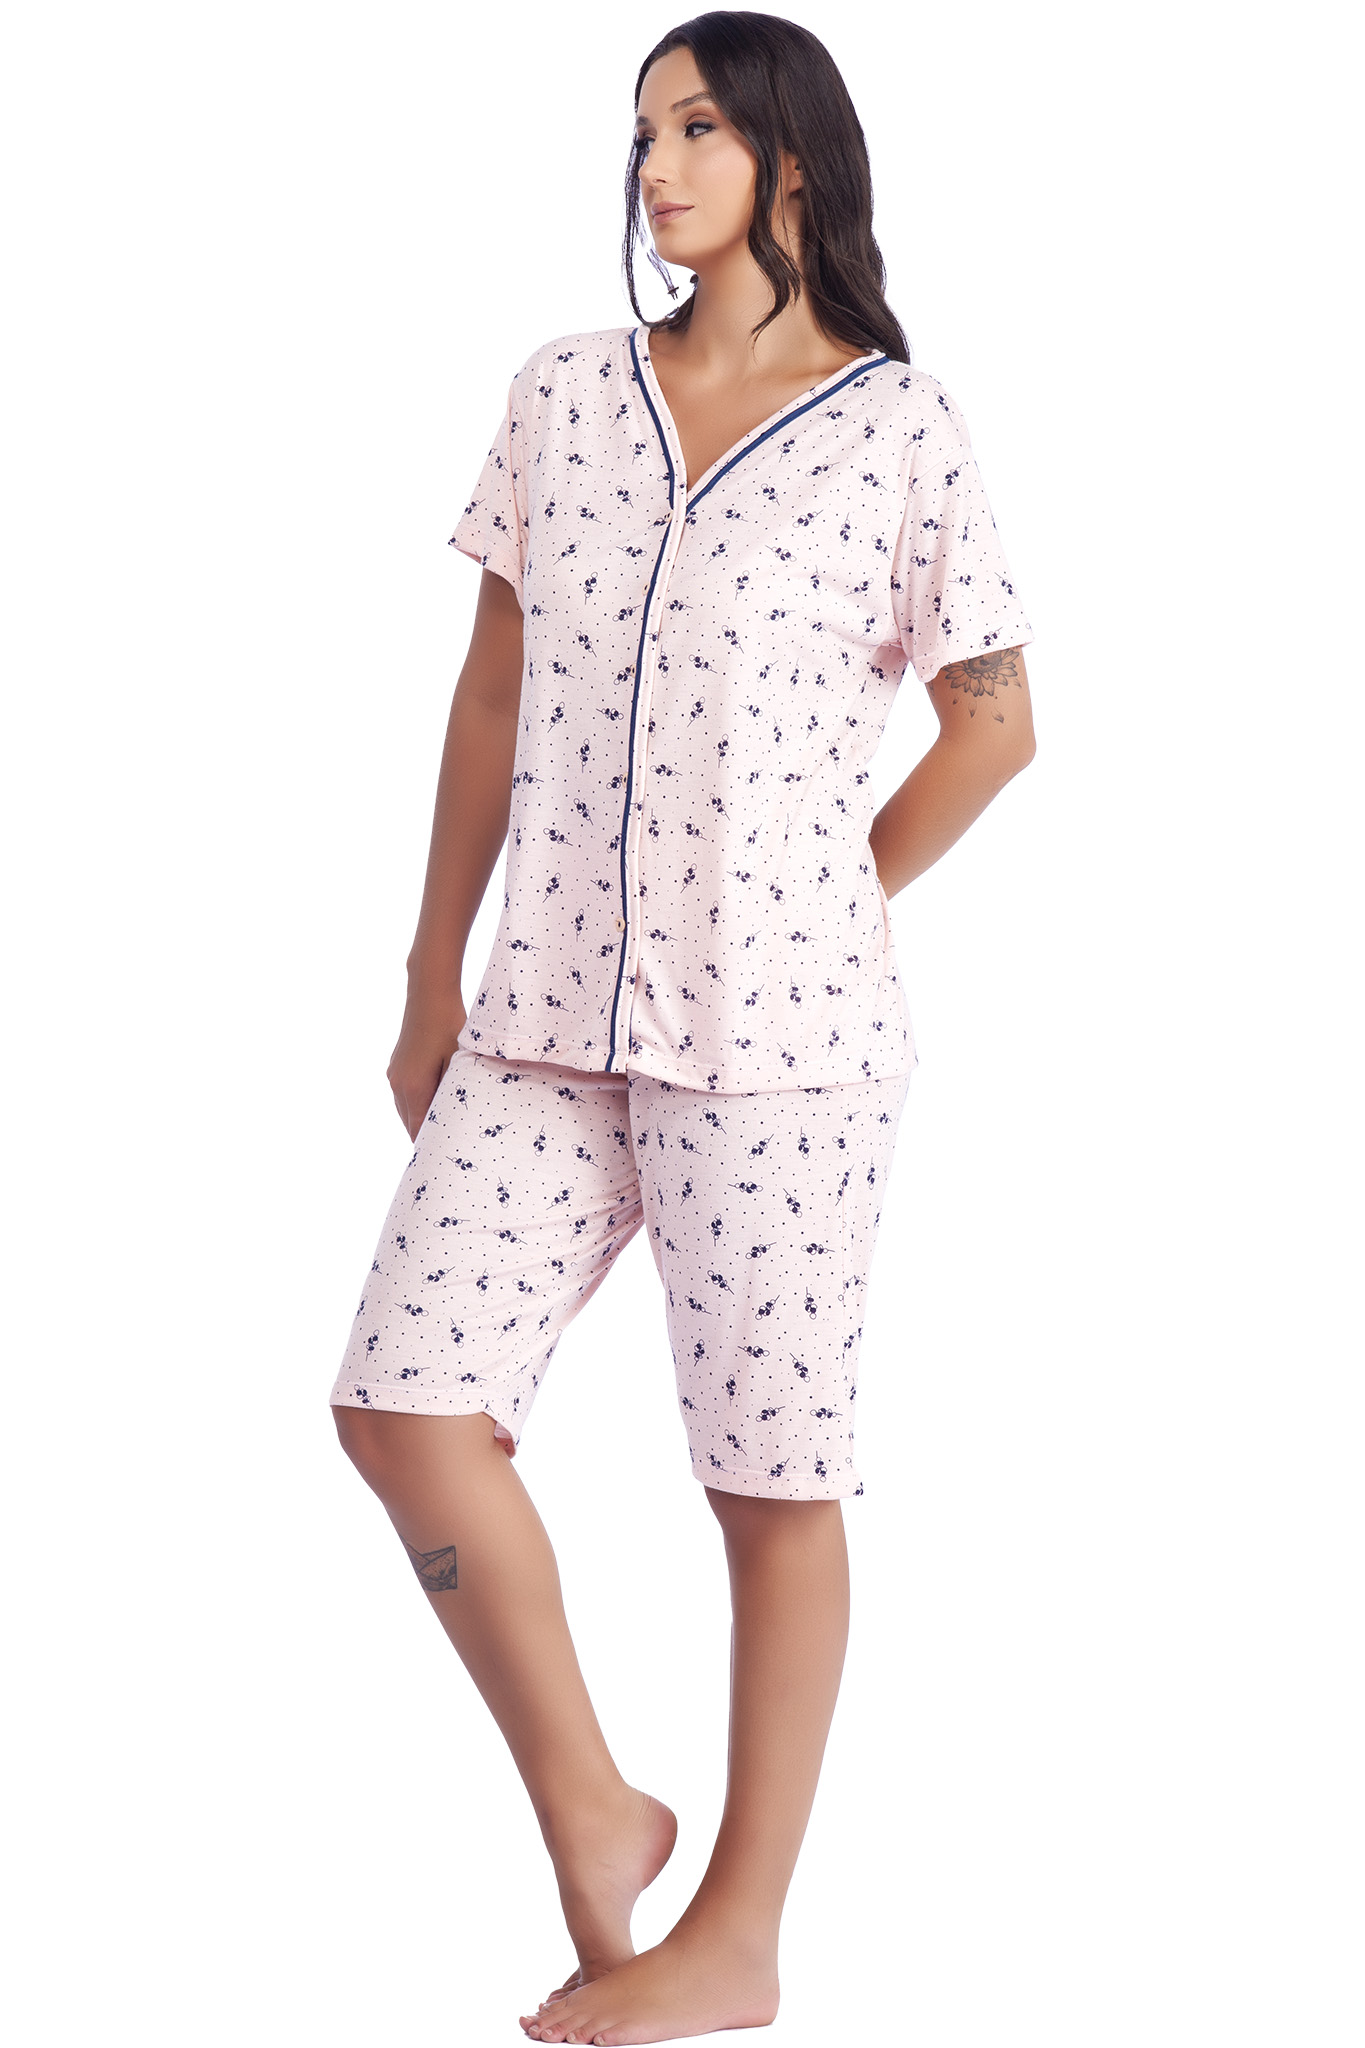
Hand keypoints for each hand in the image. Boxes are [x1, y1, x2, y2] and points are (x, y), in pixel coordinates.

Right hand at [387, 985, 466, 1140]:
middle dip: (426, 1137)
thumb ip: (456, 1090)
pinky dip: (416, 1104)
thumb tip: (461, 1116)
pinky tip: (434, 1104)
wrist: (428, 994)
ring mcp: (394, 1075)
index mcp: (414, 1087)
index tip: (442, 1160)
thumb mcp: (459, 1060)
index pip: (419, 1130)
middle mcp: (398, 1084)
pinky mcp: (395, 1066)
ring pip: (406, 1110)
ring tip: (441, 1131)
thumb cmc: (449, 1025)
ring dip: (420, 1120)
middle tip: (446, 1151)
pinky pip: (404, 1096)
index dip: (430, 1146)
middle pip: (410, 1124)